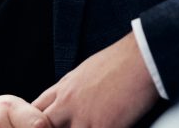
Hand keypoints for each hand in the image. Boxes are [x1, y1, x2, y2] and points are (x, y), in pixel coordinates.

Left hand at [33, 32, 158, 127]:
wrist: (142, 58)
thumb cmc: (121, 60)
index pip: (36, 109)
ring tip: (90, 126)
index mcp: (64, 87)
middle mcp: (67, 103)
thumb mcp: (87, 70)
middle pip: (43, 126)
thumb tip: (73, 98)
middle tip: (68, 126)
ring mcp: (82, 117)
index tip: (45, 125)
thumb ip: (74, 87)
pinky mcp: (101, 127)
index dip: (38, 122)